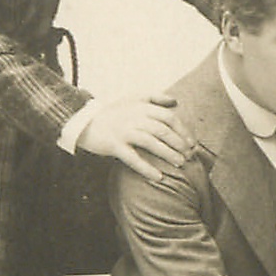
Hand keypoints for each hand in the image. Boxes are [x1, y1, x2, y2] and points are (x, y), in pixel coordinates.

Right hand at [75, 93, 195, 181]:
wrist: (84, 121)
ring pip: (151, 143)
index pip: (168, 117)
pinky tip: (158, 177)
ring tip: (180, 164)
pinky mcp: (114, 145)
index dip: (182, 130)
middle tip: (189, 155)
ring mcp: (124, 132)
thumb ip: (154, 98)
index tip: (191, 142)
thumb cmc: (112, 113)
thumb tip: (175, 101)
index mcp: (141, 107)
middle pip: (163, 130)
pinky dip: (147, 169)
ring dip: (168, 154)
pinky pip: (133, 158)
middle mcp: (134, 118)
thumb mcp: (132, 99)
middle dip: (179, 144)